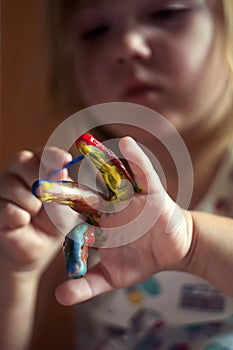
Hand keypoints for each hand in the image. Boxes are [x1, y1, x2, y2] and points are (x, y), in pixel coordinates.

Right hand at [0, 147, 72, 279]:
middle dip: (38, 180)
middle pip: (23, 161)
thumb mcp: (66, 205)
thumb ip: (63, 190)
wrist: (40, 245)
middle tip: (46, 197)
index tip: (66, 160)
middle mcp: (20, 170)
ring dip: (31, 204)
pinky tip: (24, 222)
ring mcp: (4, 187)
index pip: (43, 153)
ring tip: (35, 214)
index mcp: (41, 165)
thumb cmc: (55, 221)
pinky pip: (5, 207)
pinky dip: (19, 217)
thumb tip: (60, 173)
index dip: (53, 156)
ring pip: (12, 186)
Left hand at [55, 137, 193, 304]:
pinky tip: (125, 143)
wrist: (174, 250)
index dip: (57, 216)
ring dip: (98, 163)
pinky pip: (142, 173)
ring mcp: (127, 198)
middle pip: (85, 197)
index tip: (37, 208)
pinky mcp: (149, 191)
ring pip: (110, 179)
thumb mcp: (112, 276)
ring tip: (84, 146)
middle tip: (48, 178)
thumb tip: (58, 298)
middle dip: (68, 190)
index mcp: (97, 226)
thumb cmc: (142, 260)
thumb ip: (86, 286)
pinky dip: (136, 158)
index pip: (74, 220)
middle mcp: (108, 209)